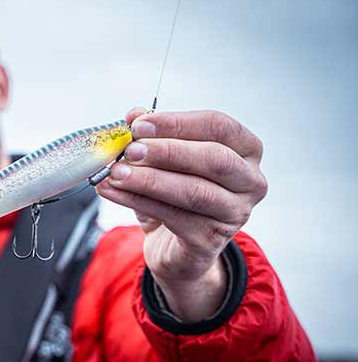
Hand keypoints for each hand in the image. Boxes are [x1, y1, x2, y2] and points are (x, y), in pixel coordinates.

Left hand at [96, 108, 267, 320]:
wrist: (172, 247)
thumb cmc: (174, 195)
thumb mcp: (164, 161)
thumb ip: (153, 136)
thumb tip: (134, 114)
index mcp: (246, 151)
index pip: (219, 127)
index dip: (178, 122)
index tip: (138, 124)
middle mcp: (250, 181)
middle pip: (214, 158)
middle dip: (168, 151)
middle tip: (130, 149)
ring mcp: (235, 213)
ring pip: (193, 191)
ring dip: (149, 179)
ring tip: (116, 172)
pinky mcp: (210, 240)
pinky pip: (172, 216)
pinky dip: (136, 200)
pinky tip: (111, 191)